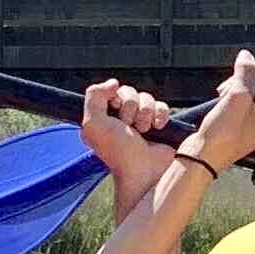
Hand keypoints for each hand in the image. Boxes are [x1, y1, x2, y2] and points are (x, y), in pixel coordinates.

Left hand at [78, 78, 183, 198]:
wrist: (146, 171)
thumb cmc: (119, 152)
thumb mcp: (93, 124)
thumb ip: (93, 96)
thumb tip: (113, 82)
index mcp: (103, 118)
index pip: (111, 91)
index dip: (115, 98)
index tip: (115, 116)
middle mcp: (121, 119)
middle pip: (130, 92)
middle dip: (131, 108)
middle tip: (129, 127)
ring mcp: (141, 122)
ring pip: (147, 98)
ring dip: (145, 113)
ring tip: (143, 131)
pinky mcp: (160, 125)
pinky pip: (162, 106)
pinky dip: (160, 115)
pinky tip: (156, 128)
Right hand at [196, 52, 254, 172]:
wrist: (202, 156)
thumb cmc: (223, 138)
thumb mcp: (237, 96)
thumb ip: (245, 73)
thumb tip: (247, 57)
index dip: (254, 76)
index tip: (241, 80)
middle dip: (240, 85)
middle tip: (229, 94)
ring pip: (247, 94)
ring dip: (232, 92)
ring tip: (222, 102)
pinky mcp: (243, 127)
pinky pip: (239, 104)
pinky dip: (228, 102)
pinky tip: (220, 108)